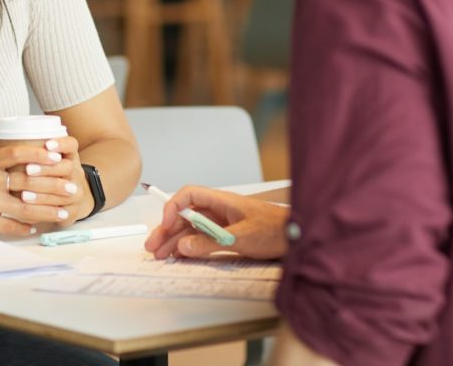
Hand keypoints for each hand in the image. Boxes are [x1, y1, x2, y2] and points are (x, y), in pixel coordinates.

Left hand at [0, 136, 90, 224]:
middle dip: (46, 169)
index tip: (46, 144)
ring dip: (43, 192)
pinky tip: (32, 212)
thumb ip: (15, 153)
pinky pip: (63, 211)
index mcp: (67, 156)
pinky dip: (47, 212)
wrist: (65, 201)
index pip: (71, 144)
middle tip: (27, 170)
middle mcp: (75, 171)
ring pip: (65, 190)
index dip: (60, 143)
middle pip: (67, 167)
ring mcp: (77, 191)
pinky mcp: (73, 211)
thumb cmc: (43, 177)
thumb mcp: (35, 163)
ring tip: (24, 195)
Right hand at [0, 145, 75, 236]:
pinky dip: (25, 227)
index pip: (18, 152)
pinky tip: (36, 228)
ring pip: (24, 207)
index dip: (41, 153)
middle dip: (54, 186)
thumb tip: (22, 155)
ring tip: (63, 212)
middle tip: (72, 188)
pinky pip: (9, 225)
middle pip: (28, 181)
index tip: (59, 155)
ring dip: (47, 210)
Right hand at [144, 185, 288, 259]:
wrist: (298, 238)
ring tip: (160, 255)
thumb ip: (211, 242)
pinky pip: (202, 240)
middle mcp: (219, 210)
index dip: (173, 207)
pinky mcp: (227, 237)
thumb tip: (183, 247)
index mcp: (222, 201)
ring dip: (175, 241)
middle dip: (167, 229)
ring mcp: (222, 224)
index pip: (189, 195)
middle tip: (153, 246)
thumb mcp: (241, 237)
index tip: (165, 223)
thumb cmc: (276, 230)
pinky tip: (179, 256)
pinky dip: (189, 247)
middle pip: (186, 215)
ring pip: (191, 229)